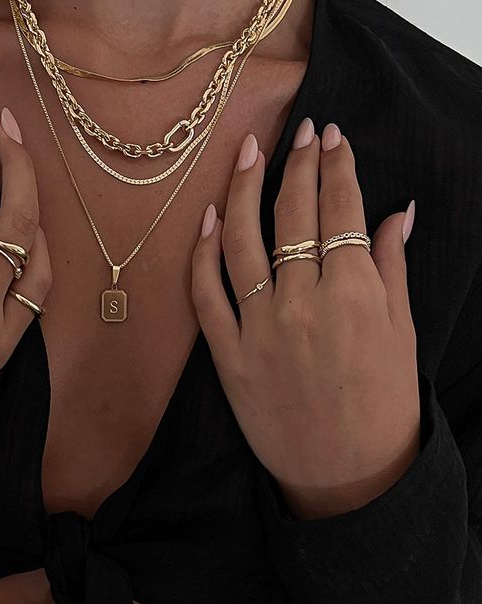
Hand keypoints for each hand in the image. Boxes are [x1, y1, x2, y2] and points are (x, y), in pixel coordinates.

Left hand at [191, 119, 419, 518]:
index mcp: (355, 294)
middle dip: (299, 164)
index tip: (332, 136)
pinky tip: (209, 216)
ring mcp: (260, 327)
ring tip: (248, 149)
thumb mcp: (400, 333)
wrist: (346, 473)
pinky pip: (206, 293)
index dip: (336, 167)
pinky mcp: (227, 353)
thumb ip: (392, 268)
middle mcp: (304, 302)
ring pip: (242, 241)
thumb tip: (396, 212)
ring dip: (244, 189)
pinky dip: (203, 253)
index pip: (341, 211)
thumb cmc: (382, 401)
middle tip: (301, 130)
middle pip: (294, 215)